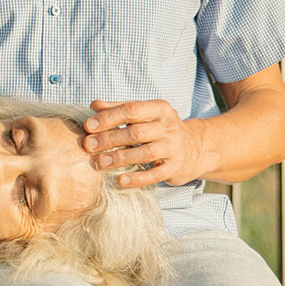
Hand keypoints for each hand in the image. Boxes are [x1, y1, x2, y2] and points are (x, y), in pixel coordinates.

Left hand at [83, 100, 203, 188]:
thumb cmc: (161, 129)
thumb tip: (94, 105)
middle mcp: (169, 126)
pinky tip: (121, 180)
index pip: (131, 110)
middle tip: (89, 146)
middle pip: (136, 132)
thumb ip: (120, 108)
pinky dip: (137, 179)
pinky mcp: (175, 167)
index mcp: (159, 109)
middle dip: (110, 139)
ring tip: (100, 162)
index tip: (88, 126)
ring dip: (120, 158)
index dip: (108, 118)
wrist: (196, 148)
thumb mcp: (145, 114)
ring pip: (145, 153)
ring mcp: (174, 148)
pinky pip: (155, 174)